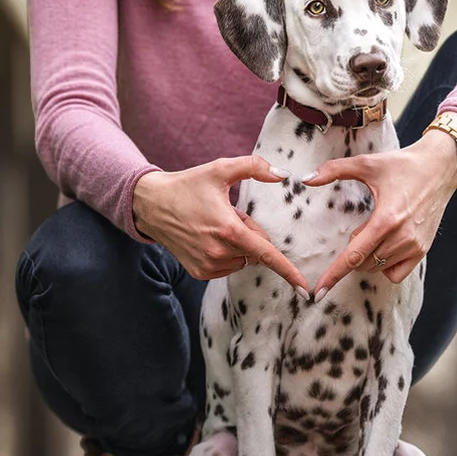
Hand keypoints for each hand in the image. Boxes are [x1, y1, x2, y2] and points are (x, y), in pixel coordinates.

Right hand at [132, 156, 310, 293]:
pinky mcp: (199, 272)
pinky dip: (226, 254)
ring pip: (242, 259)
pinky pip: (228, 266)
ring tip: (214, 225)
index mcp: (228, 229)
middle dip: (250, 232)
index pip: (266, 254)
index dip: (288, 271)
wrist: (151, 204)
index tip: (305, 289)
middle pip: (256, 250)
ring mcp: (207, 265)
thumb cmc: (188, 185)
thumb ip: (254, 167)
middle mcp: (218, 252)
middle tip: (227, 214)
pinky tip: (207, 237)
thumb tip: (281, 174)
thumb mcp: (220, 169)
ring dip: (238, 244)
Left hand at [303, 129, 456, 299]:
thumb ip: (334, 170)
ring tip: (377, 229)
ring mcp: (414, 246)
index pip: (353, 256)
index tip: (318, 292)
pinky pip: (396, 273)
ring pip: (377, 268)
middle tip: (364, 224)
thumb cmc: (402, 164)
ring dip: (368, 257)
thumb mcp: (367, 163)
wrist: (439, 167)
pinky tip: (385, 247)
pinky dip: (384, 266)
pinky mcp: (422, 250)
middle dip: (353, 250)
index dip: (333, 275)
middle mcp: (401, 237)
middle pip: (362, 262)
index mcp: (386, 219)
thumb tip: (306, 179)